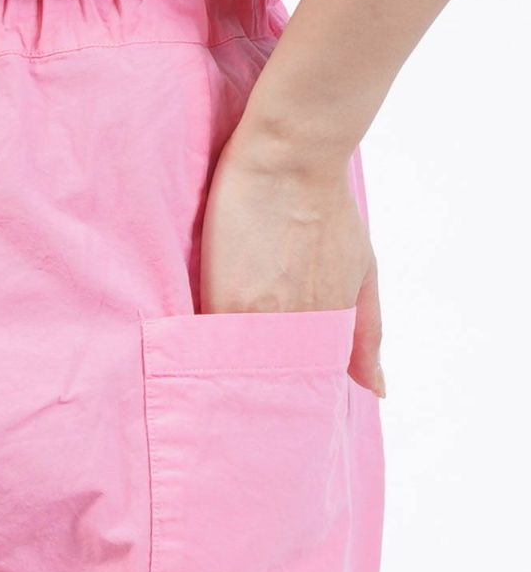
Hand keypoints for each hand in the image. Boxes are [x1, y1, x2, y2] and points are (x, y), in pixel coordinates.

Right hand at [199, 127, 385, 397]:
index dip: (291, 395)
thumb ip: (367, 330)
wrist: (292, 159)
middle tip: (245, 411)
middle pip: (275, 382)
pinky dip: (208, 357)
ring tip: (214, 391)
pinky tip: (195, 367)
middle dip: (261, 396)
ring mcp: (263, 317)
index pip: (307, 382)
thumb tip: (376, 389)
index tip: (277, 411)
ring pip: (244, 369)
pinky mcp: (226, 300)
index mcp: (329, 325)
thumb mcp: (363, 270)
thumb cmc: (328, 207)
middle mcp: (300, 329)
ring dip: (231, 379)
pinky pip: (214, 344)